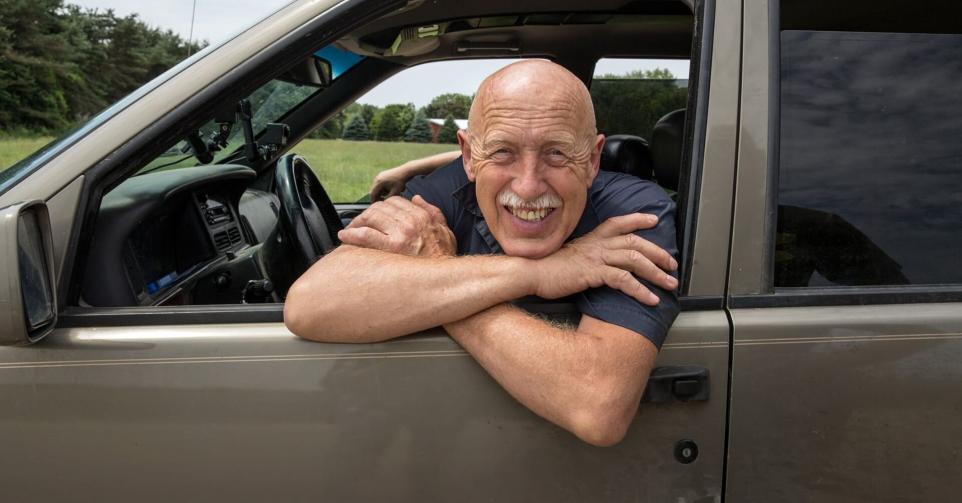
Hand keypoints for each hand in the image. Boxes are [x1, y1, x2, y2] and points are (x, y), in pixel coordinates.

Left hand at [338, 195, 455, 257]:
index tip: (375, 215)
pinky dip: (352, 234)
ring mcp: (401, 233)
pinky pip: (365, 235)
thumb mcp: (445, 230)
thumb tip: (417, 198)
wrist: (446, 279)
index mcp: (422, 216)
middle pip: (380, 208)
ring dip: (357, 222)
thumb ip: (432, 212)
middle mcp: (411, 221)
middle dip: (367, 214)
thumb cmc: (444, 258)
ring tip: (350, 230)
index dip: (382, 207)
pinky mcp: (392, 247)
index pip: (395, 201)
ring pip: (371, 218)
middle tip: (358, 223)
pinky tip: (345, 236)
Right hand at [370, 165, 412, 201]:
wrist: (406, 171)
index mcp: (379, 182)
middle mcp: (377, 178)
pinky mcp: (383, 174)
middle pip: (374, 190)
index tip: (377, 206)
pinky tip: (391, 188)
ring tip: (391, 193)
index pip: (372, 194)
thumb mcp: (395, 192)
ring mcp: (380, 175)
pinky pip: (381, 183)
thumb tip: (384, 204)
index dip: (374, 200)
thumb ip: (388, 199)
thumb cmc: (401, 182)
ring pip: (378, 187)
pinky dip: (384, 187)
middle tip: (384, 201)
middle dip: (379, 196)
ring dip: (382, 192)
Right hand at [530, 213, 677, 305]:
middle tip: (673, 263)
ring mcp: (596, 257)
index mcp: (592, 238)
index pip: (619, 222)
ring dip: (656, 272)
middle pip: (636, 242)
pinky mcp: (593, 273)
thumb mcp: (571, 256)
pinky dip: (641, 290)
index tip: (653, 220)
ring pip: (635, 259)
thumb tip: (599, 264)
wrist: (530, 273)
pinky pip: (624, 280)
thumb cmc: (547, 268)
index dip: (638, 219)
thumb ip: (588, 256)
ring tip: (669, 283)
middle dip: (658, 253)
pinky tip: (651, 299)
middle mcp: (597, 244)